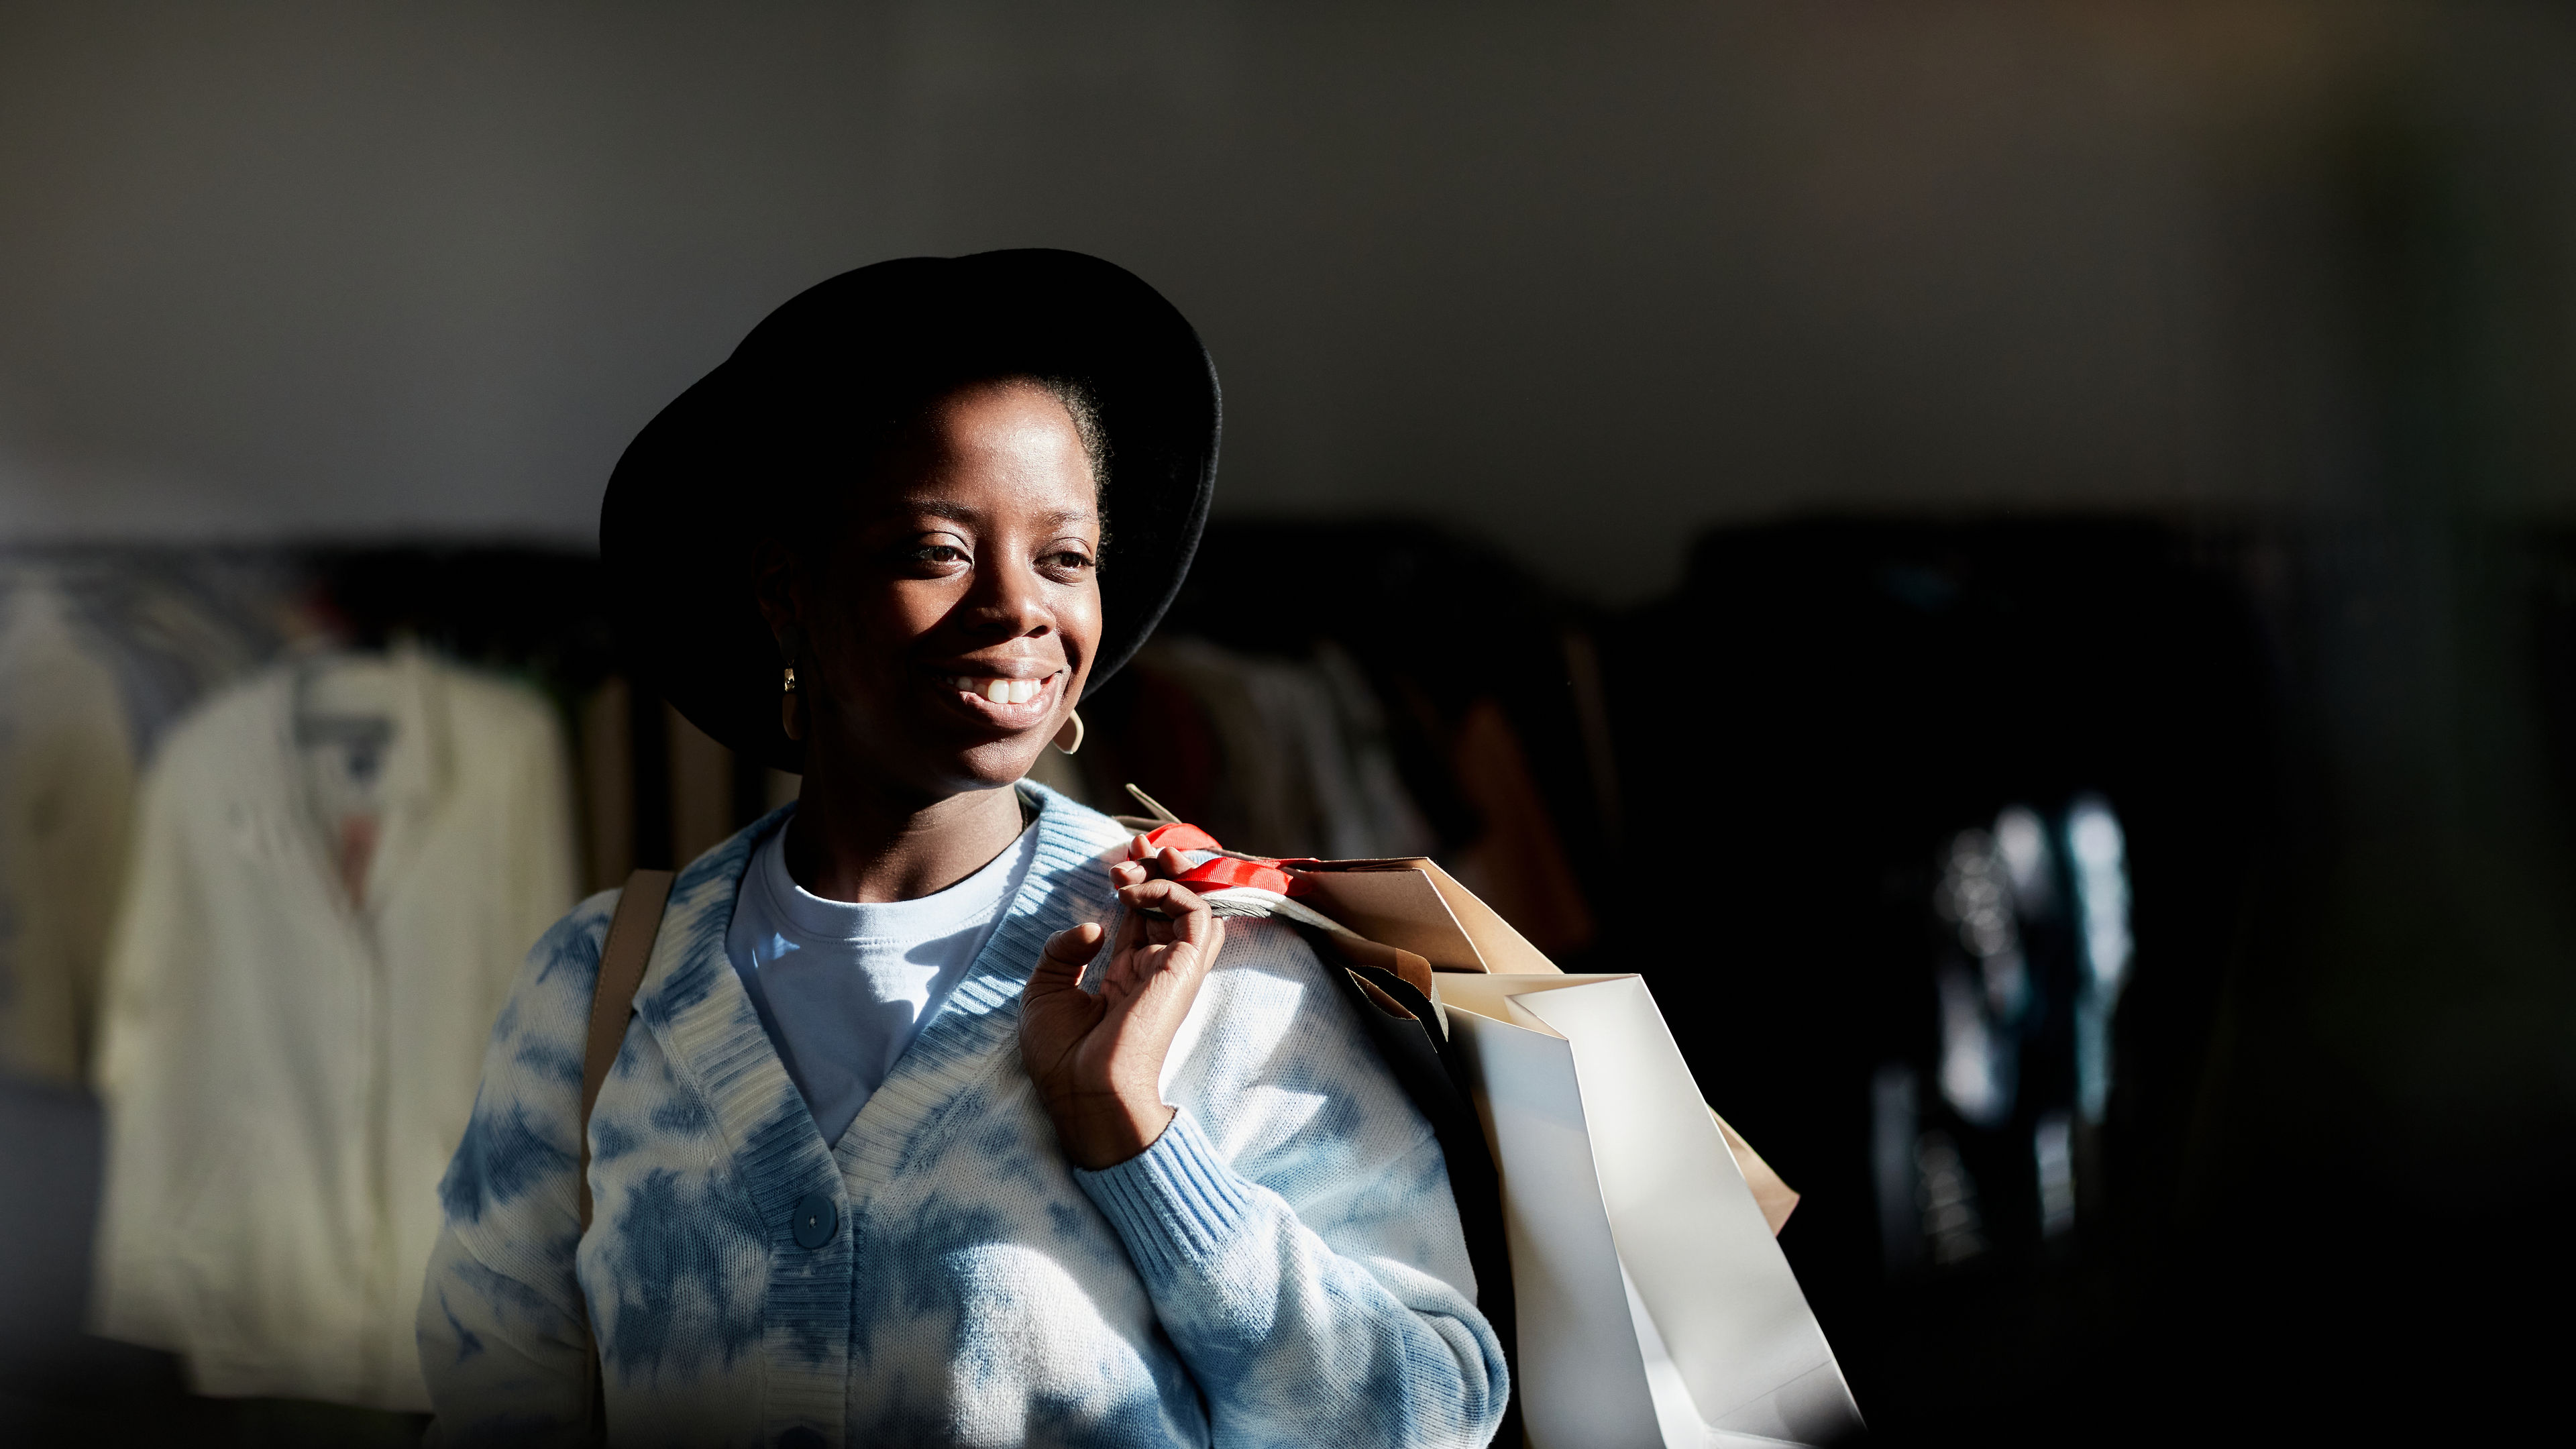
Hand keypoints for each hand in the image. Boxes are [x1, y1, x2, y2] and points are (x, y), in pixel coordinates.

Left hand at [1019, 848, 1225, 1169]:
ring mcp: (1172, 971)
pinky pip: (1197, 917)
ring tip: (1137, 864)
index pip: (1144, 916)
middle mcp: (1154, 970)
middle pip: (1174, 905)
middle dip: (1160, 869)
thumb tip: (1095, 923)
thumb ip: (1064, 949)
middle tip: (1136, 851)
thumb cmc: (1062, 1056)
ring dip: (1171, 875)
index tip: (1120, 861)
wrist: (1082, 1092)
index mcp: (1126, 977)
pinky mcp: (1182, 971)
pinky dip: (1171, 893)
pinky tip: (1134, 894)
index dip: (1138, 883)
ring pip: (1196, 906)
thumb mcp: (1045, 989)